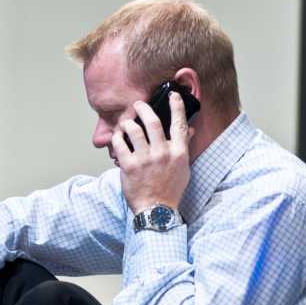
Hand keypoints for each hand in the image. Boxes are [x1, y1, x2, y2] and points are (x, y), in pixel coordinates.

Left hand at [112, 91, 194, 213]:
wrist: (157, 209)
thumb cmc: (170, 189)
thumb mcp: (183, 168)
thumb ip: (183, 147)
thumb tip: (188, 130)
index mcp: (178, 152)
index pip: (179, 124)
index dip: (177, 106)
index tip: (173, 95)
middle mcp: (162, 153)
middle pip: (153, 122)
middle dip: (144, 109)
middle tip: (138, 104)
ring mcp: (145, 159)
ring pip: (134, 130)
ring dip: (128, 122)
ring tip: (125, 122)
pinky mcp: (129, 166)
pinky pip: (120, 145)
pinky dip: (117, 137)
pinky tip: (117, 136)